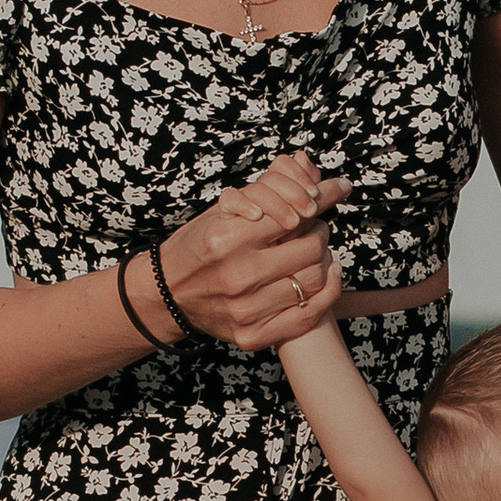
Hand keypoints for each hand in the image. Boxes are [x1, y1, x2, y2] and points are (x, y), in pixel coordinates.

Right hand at [158, 151, 352, 352]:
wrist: (168, 294)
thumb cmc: (200, 245)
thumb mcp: (222, 210)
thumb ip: (267, 190)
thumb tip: (312, 165)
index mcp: (227, 239)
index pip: (294, 213)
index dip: (321, 199)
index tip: (333, 192)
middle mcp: (237, 276)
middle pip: (311, 248)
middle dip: (321, 230)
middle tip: (315, 225)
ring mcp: (245, 310)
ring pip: (315, 280)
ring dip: (325, 259)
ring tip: (316, 249)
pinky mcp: (252, 336)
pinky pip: (309, 315)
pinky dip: (328, 292)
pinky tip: (327, 275)